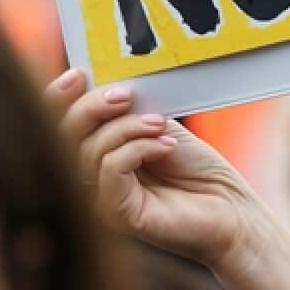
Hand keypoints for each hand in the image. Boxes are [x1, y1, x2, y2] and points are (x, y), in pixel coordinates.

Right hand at [48, 70, 289, 289]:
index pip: (58, 127)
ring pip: (89, 151)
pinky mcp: (118, 215)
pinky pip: (110, 170)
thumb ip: (126, 111)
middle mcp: (92, 182)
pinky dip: (137, 148)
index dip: (59, 98)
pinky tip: (165, 146)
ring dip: (127, 127)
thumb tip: (100, 84)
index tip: (80, 74)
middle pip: (63, 137)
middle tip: (125, 95)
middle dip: (91, 107)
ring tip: (161, 126)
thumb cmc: (199, 171)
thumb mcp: (158, 127)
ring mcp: (102, 201)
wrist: (231, 208)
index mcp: (97, 156)